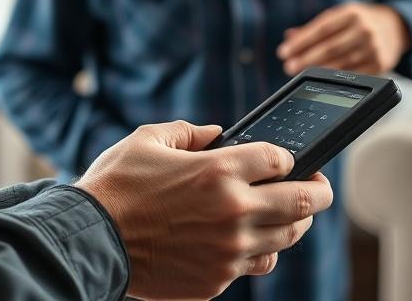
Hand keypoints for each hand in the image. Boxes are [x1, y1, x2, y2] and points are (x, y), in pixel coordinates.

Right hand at [75, 121, 332, 299]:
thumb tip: (216, 133)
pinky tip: (250, 240)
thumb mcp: (148, 140)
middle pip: (304, 201)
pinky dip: (260, 249)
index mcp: (218, 171)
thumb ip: (188, 132)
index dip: (290, 156)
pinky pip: (257, 263)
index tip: (289, 159)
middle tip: (319, 187)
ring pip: (289, 237)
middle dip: (320, 191)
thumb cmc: (116, 186)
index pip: (281, 159)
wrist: (92, 240)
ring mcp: (229, 250)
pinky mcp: (218, 278)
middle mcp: (233, 211)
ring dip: (295, 222)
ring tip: (291, 214)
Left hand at [277, 2, 409, 75]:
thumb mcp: (339, 16)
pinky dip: (335, 77)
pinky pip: (354, 74)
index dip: (300, 42)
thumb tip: (289, 38)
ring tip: (299, 72)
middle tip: (288, 66)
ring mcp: (374, 48)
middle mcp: (364, 29)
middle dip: (305, 58)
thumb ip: (313, 27)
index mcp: (351, 13)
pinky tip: (321, 78)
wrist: (396, 26)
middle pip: (329, 48)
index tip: (283, 52)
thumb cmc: (358, 21)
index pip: (321, 29)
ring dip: (317, 70)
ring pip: (340, 63)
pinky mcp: (381, 64)